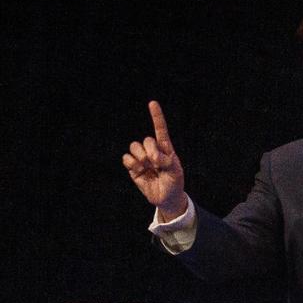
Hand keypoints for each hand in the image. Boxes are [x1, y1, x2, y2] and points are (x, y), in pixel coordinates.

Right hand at [122, 100, 187, 218]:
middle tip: (156, 163)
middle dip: (151, 150)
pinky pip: (126, 158)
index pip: (160, 130)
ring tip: (147, 166)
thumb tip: (152, 157)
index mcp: (165, 149)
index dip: (156, 116)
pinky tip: (140, 170)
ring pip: (134, 146)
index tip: (152, 103)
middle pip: (146, 140)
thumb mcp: (176, 171)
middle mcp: (153, 151)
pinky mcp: (133, 168)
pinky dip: (132, 163)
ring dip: (140, 156)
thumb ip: (166, 161)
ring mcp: (142, 159)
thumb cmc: (174, 183)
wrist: (167, 198)